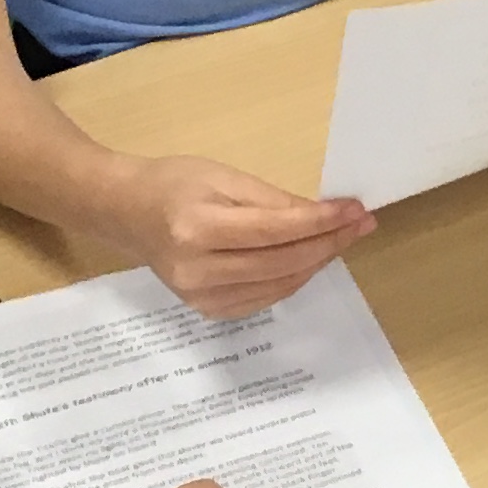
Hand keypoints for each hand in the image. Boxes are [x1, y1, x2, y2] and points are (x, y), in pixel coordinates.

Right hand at [107, 155, 371, 317]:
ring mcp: (202, 297)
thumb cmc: (174, 185)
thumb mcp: (223, 177)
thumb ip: (273, 201)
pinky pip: (267, 297)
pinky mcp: (209, 310)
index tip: (356, 210)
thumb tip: (326, 215)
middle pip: (283, 262)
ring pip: (281, 284)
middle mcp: (198, 270)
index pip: (275, 231)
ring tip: (344, 237)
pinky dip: (295, 277)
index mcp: (197, 230)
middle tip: (361, 223)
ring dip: (319, 261)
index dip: (321, 222)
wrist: (126, 214)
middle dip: (330, 242)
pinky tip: (312, 256)